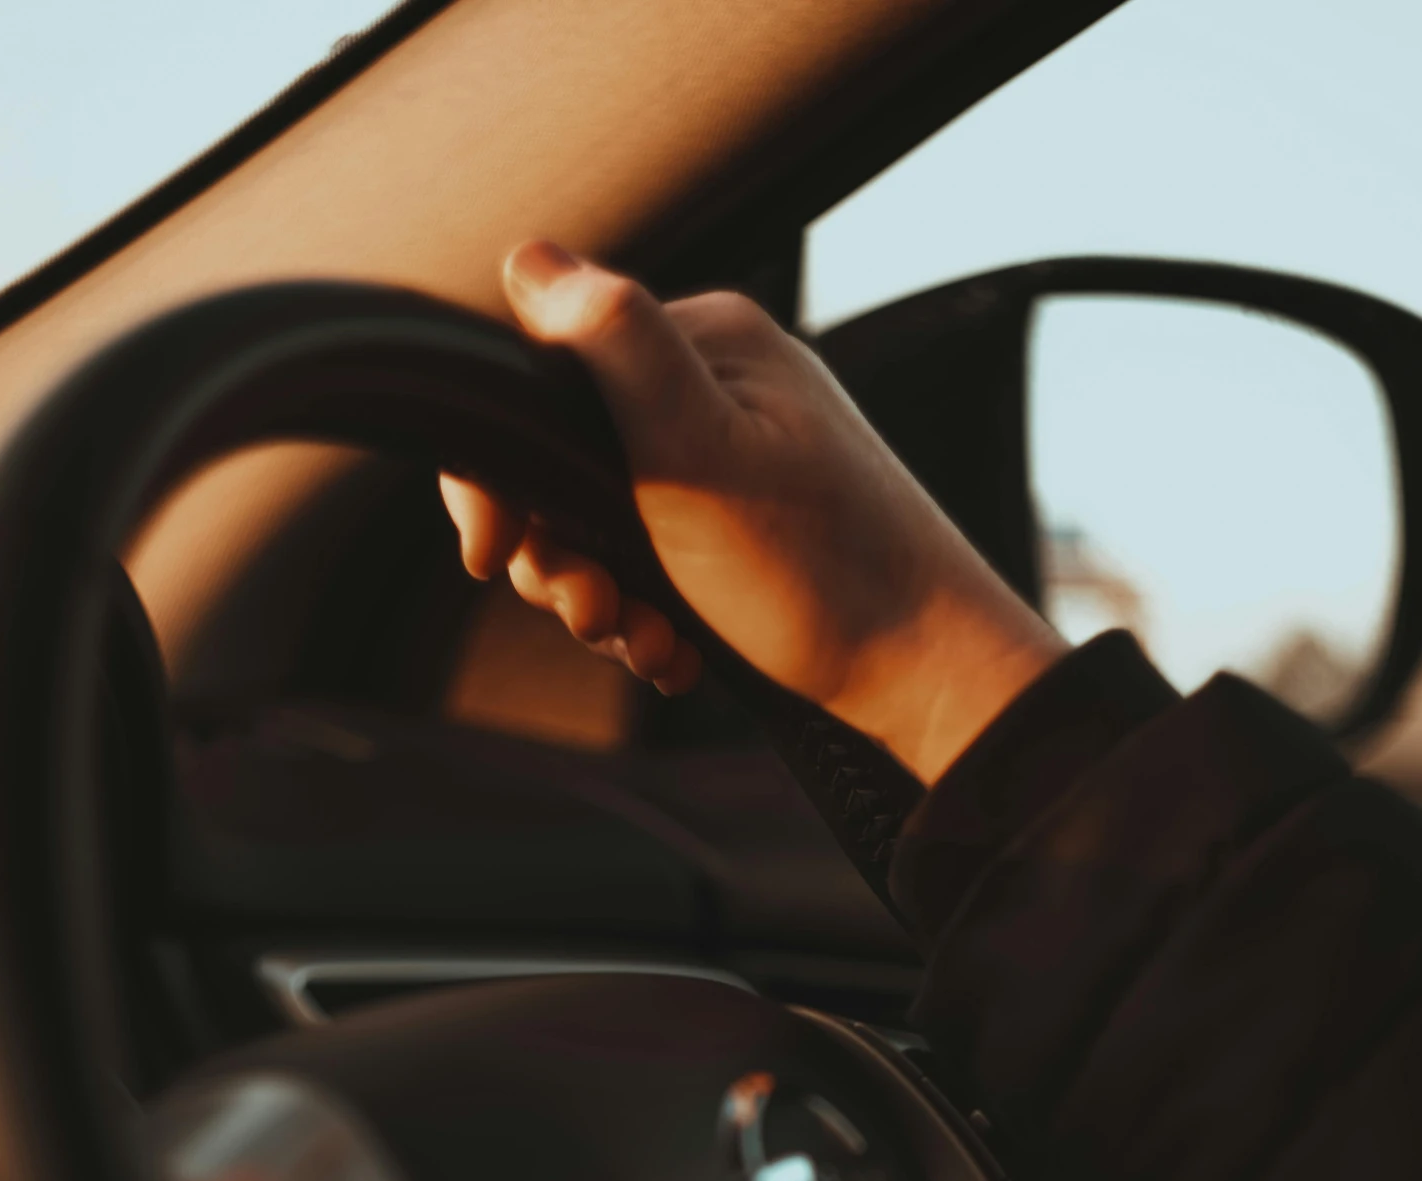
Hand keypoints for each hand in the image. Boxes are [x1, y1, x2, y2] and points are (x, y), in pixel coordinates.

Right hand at [441, 242, 1062, 783]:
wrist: (927, 680)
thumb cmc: (822, 573)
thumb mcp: (700, 452)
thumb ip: (617, 347)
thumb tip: (528, 258)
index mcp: (703, 347)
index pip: (544, 384)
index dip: (500, 476)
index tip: (493, 555)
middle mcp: (716, 393)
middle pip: (564, 470)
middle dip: (560, 558)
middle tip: (596, 614)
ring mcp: (729, 469)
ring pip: (603, 535)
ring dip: (606, 606)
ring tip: (652, 645)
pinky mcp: (742, 540)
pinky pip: (653, 574)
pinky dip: (650, 624)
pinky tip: (680, 657)